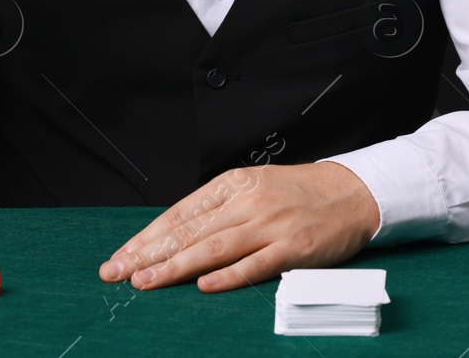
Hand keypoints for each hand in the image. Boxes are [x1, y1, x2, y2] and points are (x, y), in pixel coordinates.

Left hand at [97, 162, 380, 292]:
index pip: (180, 213)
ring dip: (175, 267)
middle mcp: (248, 202)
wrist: (351, 193)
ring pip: (213, 248)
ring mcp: (270, 225)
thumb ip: (218, 209)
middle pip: (189, 231)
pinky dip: (228, 276)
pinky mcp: (293, 248)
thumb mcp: (253, 187)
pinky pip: (254, 264)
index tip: (121, 255)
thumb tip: (174, 234)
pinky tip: (203, 285)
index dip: (147, 236)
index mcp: (233, 184)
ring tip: (145, 282)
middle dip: (148, 254)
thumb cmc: (298, 193)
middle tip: (117, 272)